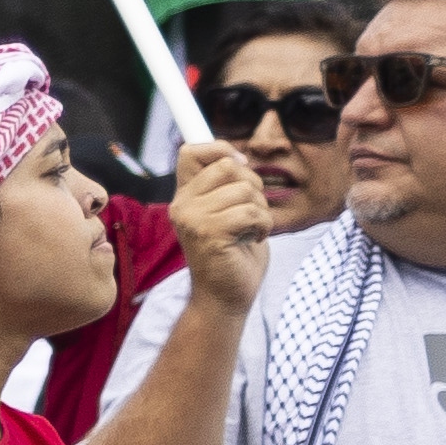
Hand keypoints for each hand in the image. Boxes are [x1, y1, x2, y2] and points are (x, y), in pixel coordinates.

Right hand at [168, 128, 272, 311]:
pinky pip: (250, 211)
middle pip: (228, 164)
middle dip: (253, 184)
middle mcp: (182, 205)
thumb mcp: (227, 211)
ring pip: (245, 189)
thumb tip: (237, 157)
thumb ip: (226, 185)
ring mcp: (192, 219)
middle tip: (250, 211)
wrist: (225, 296)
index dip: (221, 148)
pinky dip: (263, 225)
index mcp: (185, 196)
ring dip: (261, 210)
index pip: (191, 151)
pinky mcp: (209, 234)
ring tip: (252, 229)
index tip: (241, 166)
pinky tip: (254, 239)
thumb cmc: (233, 254)